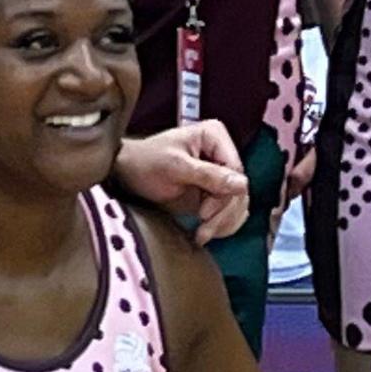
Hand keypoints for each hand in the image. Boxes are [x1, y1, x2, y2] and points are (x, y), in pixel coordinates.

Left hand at [114, 120, 249, 240]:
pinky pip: (229, 211)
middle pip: (238, 189)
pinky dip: (222, 224)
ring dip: (223, 223)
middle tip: (203, 231)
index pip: (235, 170)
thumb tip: (243, 185)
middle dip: (223, 214)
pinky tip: (207, 232)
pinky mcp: (213, 191)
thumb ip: (209, 175)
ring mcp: (219, 173)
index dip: (225, 195)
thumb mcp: (176, 167)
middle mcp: (221, 152)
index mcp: (215, 136)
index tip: (203, 213)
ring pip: (236, 203)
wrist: (127, 174)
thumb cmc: (146, 163)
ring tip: (202, 235)